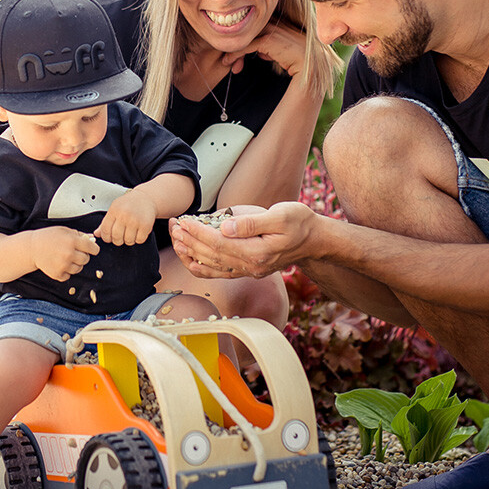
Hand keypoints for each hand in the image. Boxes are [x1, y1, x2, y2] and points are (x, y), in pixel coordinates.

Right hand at [31, 226, 100, 281]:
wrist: (32, 248)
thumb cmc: (48, 237)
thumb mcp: (64, 230)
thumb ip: (80, 234)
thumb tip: (93, 238)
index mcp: (72, 241)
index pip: (93, 249)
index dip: (93, 248)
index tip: (91, 249)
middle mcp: (69, 254)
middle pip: (86, 260)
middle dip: (82, 256)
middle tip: (73, 252)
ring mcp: (63, 265)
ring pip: (79, 269)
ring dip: (74, 264)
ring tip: (65, 258)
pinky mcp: (57, 274)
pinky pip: (68, 276)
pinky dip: (65, 272)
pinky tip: (59, 264)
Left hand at [95, 188, 156, 245]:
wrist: (146, 198)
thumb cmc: (129, 204)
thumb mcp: (114, 209)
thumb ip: (105, 222)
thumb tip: (97, 234)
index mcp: (114, 210)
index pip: (105, 230)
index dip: (106, 237)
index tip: (109, 238)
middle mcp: (124, 215)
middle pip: (116, 237)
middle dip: (117, 240)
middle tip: (120, 237)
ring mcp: (135, 220)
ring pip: (128, 241)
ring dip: (128, 240)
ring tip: (130, 234)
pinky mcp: (145, 225)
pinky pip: (139, 240)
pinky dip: (138, 239)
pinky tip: (138, 233)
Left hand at [170, 202, 316, 277]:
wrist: (314, 239)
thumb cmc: (299, 222)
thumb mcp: (280, 215)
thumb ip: (252, 223)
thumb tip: (225, 226)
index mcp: (257, 252)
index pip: (220, 244)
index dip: (199, 233)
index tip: (185, 222)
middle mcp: (251, 266)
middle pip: (212, 256)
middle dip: (190, 241)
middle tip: (174, 227)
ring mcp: (249, 270)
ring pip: (214, 266)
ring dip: (192, 254)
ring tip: (176, 241)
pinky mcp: (248, 270)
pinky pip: (221, 273)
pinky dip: (203, 268)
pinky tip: (190, 261)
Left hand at [221, 19, 305, 77]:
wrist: (310, 63)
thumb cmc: (296, 59)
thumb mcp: (280, 52)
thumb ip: (270, 49)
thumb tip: (262, 54)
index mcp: (274, 21)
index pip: (251, 27)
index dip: (241, 40)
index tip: (234, 55)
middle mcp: (271, 21)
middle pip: (245, 31)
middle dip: (234, 46)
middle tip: (226, 61)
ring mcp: (269, 29)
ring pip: (243, 38)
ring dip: (232, 52)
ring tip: (226, 63)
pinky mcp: (267, 40)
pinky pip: (245, 47)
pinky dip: (235, 55)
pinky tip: (229, 62)